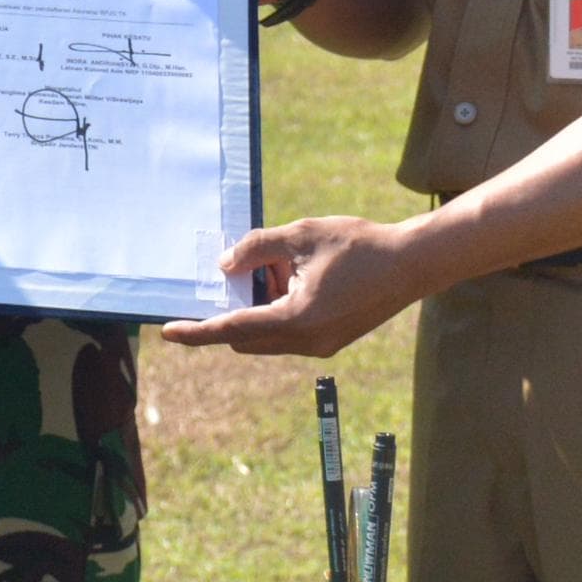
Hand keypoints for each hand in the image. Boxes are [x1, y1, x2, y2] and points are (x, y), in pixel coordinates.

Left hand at [164, 214, 444, 354]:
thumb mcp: (301, 236)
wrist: (414, 263)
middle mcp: (307, 342)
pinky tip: (291, 276)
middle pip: (245, 338)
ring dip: (257, 309)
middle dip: (230, 312)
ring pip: (266, 337)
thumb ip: (258, 248)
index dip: (196, 331)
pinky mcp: (331, 340)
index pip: (231, 329)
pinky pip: (287, 333)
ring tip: (274, 267)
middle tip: (231, 274)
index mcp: (296, 320)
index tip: (167, 332)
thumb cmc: (360, 245)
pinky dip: (277, 310)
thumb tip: (225, 265)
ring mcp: (321, 345)